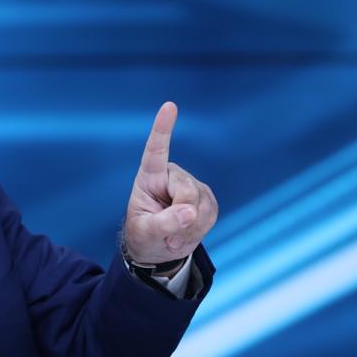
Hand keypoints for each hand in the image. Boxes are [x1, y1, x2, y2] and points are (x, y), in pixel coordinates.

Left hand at [123, 102, 217, 265]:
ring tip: (173, 236)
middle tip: (168, 236)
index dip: (163, 129)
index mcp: (149, 176)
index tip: (169, 106)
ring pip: (201, 205)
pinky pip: (211, 214)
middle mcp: (172, 175)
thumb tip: (190, 212)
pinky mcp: (206, 198)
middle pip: (187, 191)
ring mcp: (192, 185)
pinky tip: (186, 234)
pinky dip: (200, 230)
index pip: (155, 151)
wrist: (158, 250)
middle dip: (181, 218)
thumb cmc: (144, 236)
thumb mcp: (145, 233)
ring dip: (190, 228)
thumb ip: (164, 223)